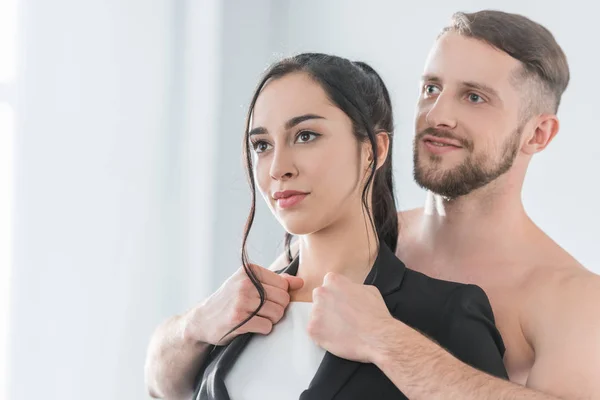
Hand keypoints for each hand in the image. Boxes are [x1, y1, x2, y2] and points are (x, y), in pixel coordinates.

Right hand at [182, 264, 303, 344]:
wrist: (202, 320)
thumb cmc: (230, 300)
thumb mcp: (249, 284)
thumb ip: (276, 281)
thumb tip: (300, 282)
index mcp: (250, 270)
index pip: (284, 284)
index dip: (279, 296)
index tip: (265, 300)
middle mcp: (245, 283)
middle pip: (283, 299)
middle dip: (277, 309)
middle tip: (262, 312)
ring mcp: (241, 301)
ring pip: (277, 313)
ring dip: (270, 320)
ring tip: (256, 318)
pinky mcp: (239, 319)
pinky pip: (267, 326)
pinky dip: (263, 329)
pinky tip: (250, 325)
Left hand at [307, 272, 392, 362]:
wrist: (378, 337)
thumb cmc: (376, 315)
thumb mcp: (368, 290)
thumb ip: (352, 287)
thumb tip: (348, 290)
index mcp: (333, 280)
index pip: (328, 285)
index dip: (336, 296)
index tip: (341, 304)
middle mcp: (321, 293)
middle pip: (319, 299)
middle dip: (327, 307)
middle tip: (341, 318)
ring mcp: (315, 311)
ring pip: (316, 316)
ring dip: (325, 323)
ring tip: (342, 330)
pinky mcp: (312, 329)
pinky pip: (314, 332)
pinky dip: (323, 336)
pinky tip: (337, 337)